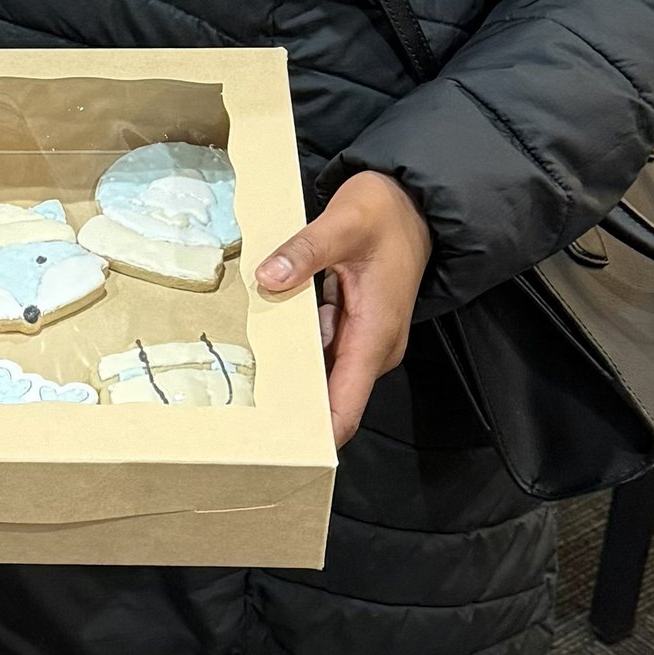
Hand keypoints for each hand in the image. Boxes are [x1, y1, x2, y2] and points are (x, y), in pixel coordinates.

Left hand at [254, 169, 431, 448]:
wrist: (413, 203)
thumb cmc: (384, 213)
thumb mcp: (342, 223)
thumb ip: (305, 251)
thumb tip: (269, 277)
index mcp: (375, 334)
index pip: (346, 405)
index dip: (316, 434)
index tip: (280, 451)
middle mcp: (373, 347)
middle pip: (331, 399)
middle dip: (293, 414)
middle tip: (240, 424)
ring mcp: (364, 340)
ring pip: (323, 375)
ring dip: (291, 383)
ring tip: (242, 395)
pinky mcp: (354, 328)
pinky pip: (322, 352)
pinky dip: (297, 353)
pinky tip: (263, 348)